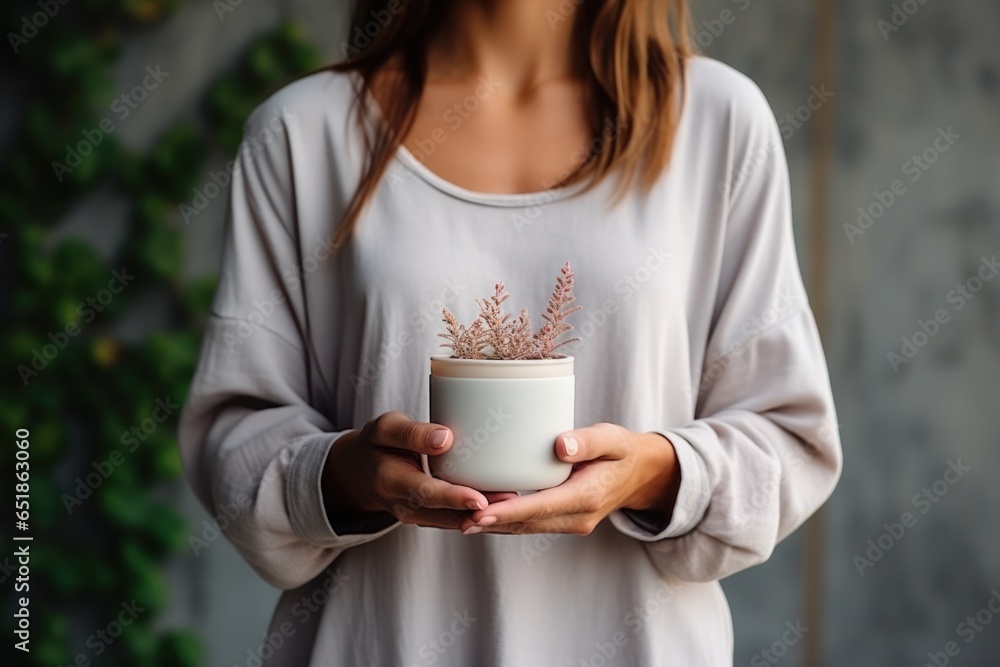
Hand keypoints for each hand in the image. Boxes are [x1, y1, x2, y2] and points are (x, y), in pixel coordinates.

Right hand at [322, 411, 516, 530]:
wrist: (362, 472)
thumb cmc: (378, 444)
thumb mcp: (385, 429)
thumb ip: (412, 433)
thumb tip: (444, 438)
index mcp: (392, 482)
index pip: (426, 493)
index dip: (454, 498)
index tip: (479, 499)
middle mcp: (406, 506)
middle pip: (447, 513)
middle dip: (479, 510)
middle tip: (511, 500)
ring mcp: (419, 516)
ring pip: (455, 519)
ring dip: (483, 514)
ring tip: (514, 501)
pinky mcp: (431, 516)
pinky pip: (455, 518)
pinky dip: (477, 513)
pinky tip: (502, 503)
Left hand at [457, 423, 680, 535]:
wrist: (641, 476)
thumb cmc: (622, 451)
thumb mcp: (613, 440)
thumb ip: (588, 441)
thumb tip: (560, 446)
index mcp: (586, 497)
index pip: (539, 507)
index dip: (507, 510)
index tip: (477, 512)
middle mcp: (575, 518)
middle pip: (522, 524)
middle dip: (485, 522)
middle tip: (447, 517)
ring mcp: (567, 523)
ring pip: (520, 527)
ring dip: (486, 524)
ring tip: (448, 518)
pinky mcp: (559, 521)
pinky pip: (525, 523)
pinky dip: (499, 520)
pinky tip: (472, 513)